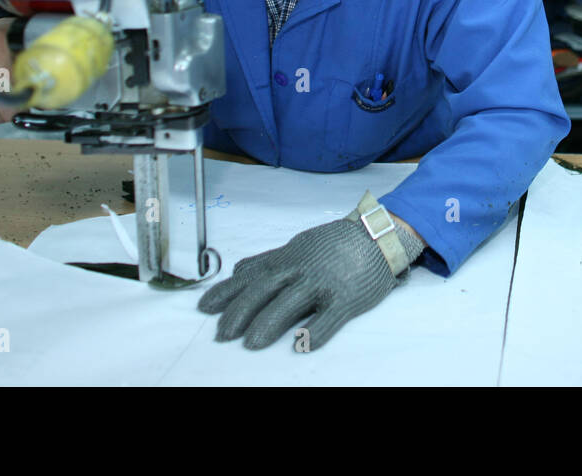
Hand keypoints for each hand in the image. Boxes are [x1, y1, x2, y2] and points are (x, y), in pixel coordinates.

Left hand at [198, 211, 424, 350]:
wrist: (377, 235)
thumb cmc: (335, 244)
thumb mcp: (297, 246)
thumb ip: (268, 260)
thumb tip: (238, 270)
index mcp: (287, 259)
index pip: (249, 276)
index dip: (226, 292)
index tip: (204, 307)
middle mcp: (300, 269)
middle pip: (264, 289)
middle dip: (240, 312)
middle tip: (222, 334)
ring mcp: (323, 283)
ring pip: (291, 302)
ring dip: (269, 322)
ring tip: (251, 343)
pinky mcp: (346, 298)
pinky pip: (329, 317)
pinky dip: (315, 331)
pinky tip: (302, 345)